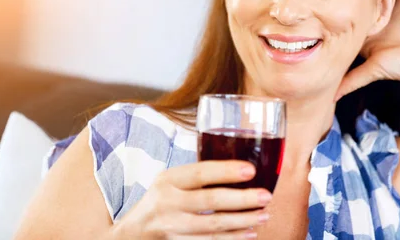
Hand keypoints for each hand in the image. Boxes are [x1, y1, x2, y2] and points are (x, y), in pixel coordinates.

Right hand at [111, 160, 270, 238]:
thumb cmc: (159, 200)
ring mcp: (173, 227)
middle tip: (265, 195)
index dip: (225, 171)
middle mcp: (168, 203)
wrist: (134, 233)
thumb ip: (195, 175)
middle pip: (210, 201)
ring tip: (264, 214)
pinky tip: (250, 232)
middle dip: (241, 199)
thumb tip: (238, 167)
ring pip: (213, 226)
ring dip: (242, 221)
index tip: (250, 170)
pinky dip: (232, 238)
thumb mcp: (169, 181)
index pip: (199, 172)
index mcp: (168, 180)